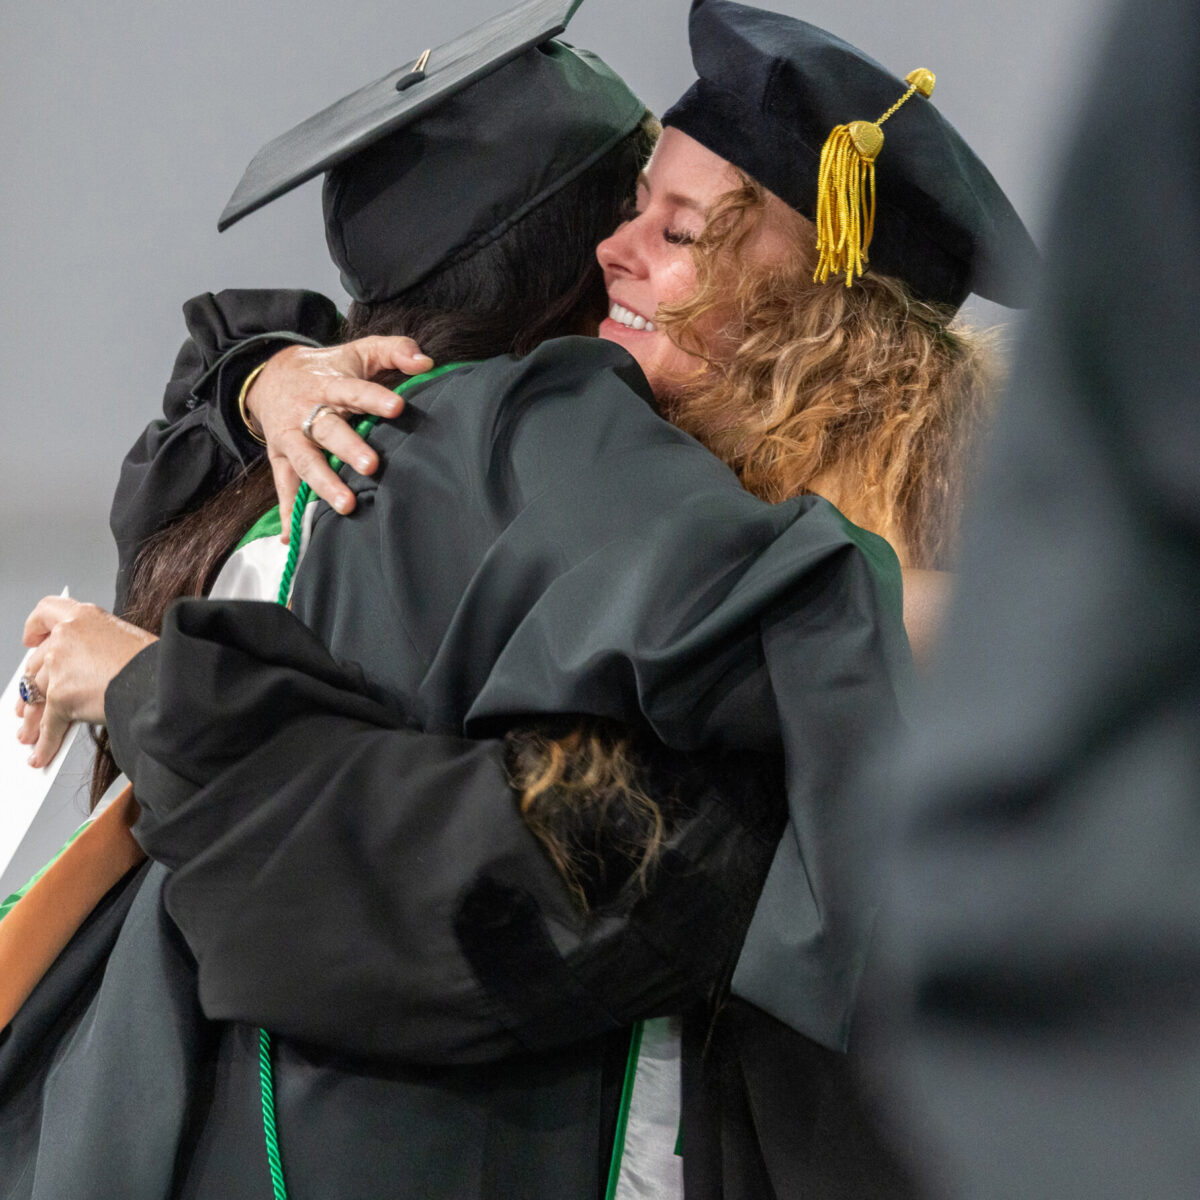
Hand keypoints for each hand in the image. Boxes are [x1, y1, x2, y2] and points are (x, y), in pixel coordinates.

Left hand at [16, 597, 156, 766]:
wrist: (165, 681)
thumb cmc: (156, 661)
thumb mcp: (125, 639)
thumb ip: (96, 648)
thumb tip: (87, 671)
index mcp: (83, 617)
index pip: (46, 612)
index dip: (34, 628)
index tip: (32, 641)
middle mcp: (66, 637)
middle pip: (36, 665)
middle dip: (29, 689)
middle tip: (26, 704)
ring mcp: (61, 667)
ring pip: (36, 697)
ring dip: (33, 720)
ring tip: (31, 735)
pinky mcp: (62, 696)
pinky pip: (49, 724)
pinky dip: (45, 742)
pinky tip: (42, 754)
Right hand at [244, 337, 433, 530]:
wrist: (269, 376)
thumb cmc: (328, 369)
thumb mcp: (358, 352)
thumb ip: (394, 350)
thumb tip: (427, 361)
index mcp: (330, 385)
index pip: (354, 390)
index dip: (374, 398)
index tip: (398, 407)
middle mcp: (307, 412)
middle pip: (328, 431)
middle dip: (348, 448)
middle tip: (372, 466)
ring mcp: (291, 438)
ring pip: (305, 463)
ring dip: (324, 484)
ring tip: (346, 506)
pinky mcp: (280, 460)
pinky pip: (283, 488)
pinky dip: (286, 512)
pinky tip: (290, 538)